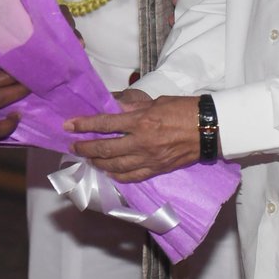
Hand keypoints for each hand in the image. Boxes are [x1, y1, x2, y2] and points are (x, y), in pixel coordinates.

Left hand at [64, 94, 199, 181]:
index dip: (84, 125)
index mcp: (141, 121)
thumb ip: (134, 108)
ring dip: (98, 162)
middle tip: (73, 146)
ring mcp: (149, 158)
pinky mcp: (158, 169)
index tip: (69, 125)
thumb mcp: (156, 102)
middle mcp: (142, 142)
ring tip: (88, 158)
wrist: (209, 128)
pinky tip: (109, 172)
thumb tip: (115, 110)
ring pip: (116, 165)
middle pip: (106, 148)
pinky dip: (117, 175)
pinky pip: (132, 176)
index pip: (105, 124)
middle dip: (85, 147)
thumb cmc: (184, 109)